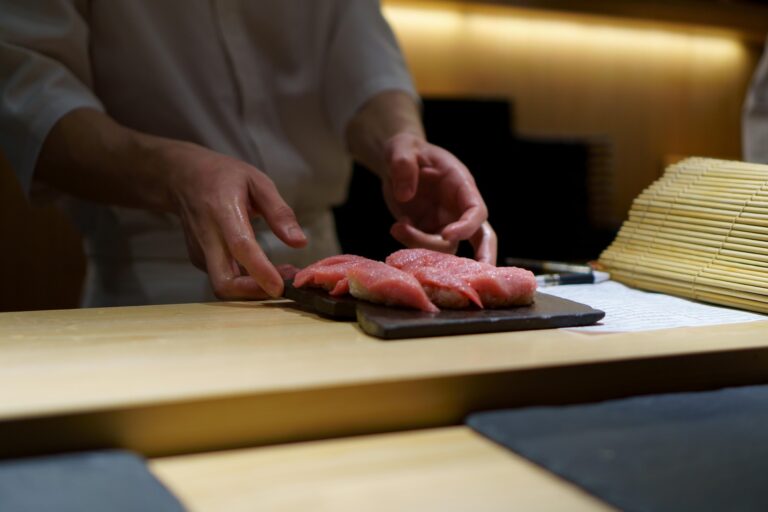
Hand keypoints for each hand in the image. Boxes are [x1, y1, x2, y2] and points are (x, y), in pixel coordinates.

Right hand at [157, 141, 306, 298]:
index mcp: (223, 211)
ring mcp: (200, 251)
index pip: (240, 247)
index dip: (260, 270)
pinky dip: (244, 282)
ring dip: (253, 289)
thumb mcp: (257, 182)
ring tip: (281, 275)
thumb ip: (279, 212)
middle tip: (284, 286)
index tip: (280, 287)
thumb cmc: (223, 176)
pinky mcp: (199, 260)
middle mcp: (208, 236)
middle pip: (224, 281)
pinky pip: (223, 278)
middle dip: (254, 292)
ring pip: (223, 285)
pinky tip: (263, 270)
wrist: (182, 177)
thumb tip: (300, 242)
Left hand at [382, 133, 497, 263]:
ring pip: (446, 248)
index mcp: (461, 185)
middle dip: (485, 256)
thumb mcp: (401, 148)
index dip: (467, 226)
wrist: (397, 162)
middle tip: (483, 277)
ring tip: (397, 227)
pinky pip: (425, 249)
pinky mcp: (429, 233)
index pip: (476, 211)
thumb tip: (405, 194)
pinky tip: (397, 226)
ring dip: (423, 246)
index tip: (447, 234)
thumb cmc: (406, 150)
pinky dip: (411, 244)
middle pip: (482, 237)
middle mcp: (458, 208)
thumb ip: (402, 164)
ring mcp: (445, 223)